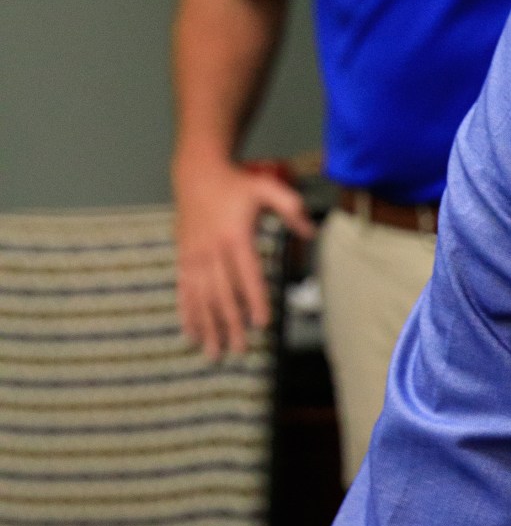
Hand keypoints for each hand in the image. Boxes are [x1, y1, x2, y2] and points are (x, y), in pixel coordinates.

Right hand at [173, 159, 311, 359]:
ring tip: (213, 352)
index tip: (261, 322)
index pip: (247, 275)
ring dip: (207, 326)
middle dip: (231, 324)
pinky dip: (186, 314)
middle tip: (240, 349)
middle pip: (223, 294)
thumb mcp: (268, 188)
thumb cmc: (237, 183)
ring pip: (201, 298)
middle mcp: (212, 250)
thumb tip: (311, 231)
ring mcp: (194, 256)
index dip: (254, 299)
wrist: (197, 173)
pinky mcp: (183, 258)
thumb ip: (291, 207)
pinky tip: (190, 333)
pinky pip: (183, 291)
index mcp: (235, 237)